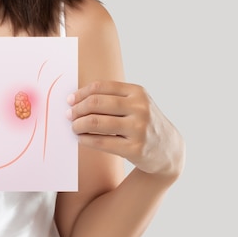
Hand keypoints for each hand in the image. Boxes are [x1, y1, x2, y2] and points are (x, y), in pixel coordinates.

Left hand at [67, 81, 183, 176]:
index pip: (101, 87)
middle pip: (96, 103)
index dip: (81, 93)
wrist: (168, 149)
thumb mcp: (135, 104)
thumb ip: (111, 98)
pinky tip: (81, 139)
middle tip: (69, 115)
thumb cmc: (142, 123)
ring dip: (78, 125)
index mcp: (138, 92)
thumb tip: (75, 99)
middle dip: (77, 109)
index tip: (70, 100)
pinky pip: (101, 142)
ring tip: (74, 127)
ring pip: (96, 123)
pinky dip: (86, 139)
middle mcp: (140, 108)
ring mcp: (138, 128)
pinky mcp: (135, 149)